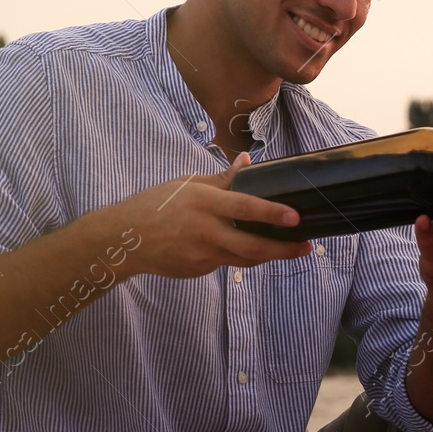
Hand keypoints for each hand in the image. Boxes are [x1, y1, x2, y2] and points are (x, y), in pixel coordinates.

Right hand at [118, 154, 312, 278]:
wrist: (126, 239)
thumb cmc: (157, 205)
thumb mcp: (188, 184)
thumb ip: (222, 179)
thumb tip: (248, 162)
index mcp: (203, 203)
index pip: (245, 207)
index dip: (272, 213)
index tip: (295, 217)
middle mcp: (205, 230)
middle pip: (252, 246)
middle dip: (284, 249)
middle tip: (305, 246)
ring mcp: (202, 254)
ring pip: (245, 258)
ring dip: (269, 255)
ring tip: (289, 248)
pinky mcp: (200, 269)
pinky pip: (227, 262)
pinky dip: (241, 255)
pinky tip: (249, 248)